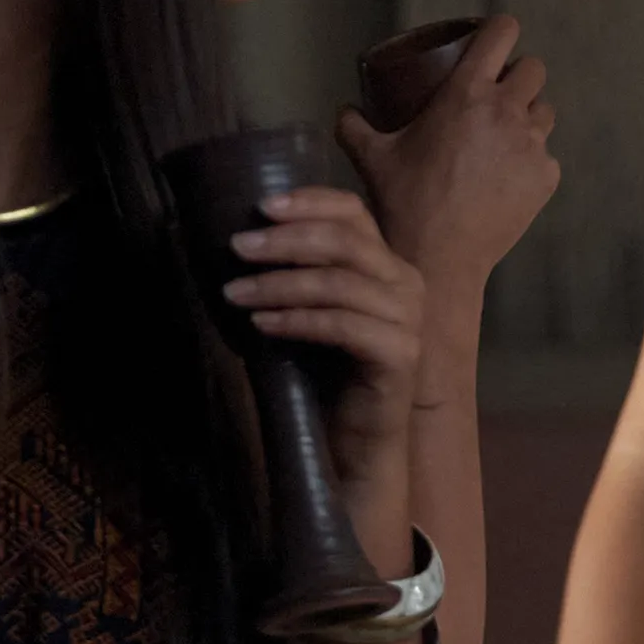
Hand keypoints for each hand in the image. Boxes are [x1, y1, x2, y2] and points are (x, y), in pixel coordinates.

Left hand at [225, 185, 426, 474]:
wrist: (359, 440)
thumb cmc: (331, 373)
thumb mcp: (314, 310)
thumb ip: (301, 273)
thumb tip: (245, 237)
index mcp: (389, 265)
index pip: (353, 213)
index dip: (309, 202)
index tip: (261, 206)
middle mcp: (407, 284)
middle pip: (345, 242)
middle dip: (286, 241)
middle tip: (237, 247)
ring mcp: (409, 320)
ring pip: (338, 283)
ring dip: (279, 284)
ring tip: (234, 292)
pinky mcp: (400, 355)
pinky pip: (341, 325)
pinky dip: (296, 320)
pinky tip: (261, 322)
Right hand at [335, 15, 560, 296]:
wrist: (437, 258)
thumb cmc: (402, 202)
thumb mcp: (370, 157)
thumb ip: (353, 126)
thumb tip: (343, 110)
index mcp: (468, 93)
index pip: (503, 33)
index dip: (502, 30)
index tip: (496, 36)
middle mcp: (507, 112)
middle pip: (534, 70)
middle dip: (518, 75)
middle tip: (498, 92)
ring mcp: (532, 146)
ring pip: (544, 112)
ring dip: (528, 116)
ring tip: (505, 134)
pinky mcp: (545, 178)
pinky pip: (546, 156)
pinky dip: (530, 161)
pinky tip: (507, 176)